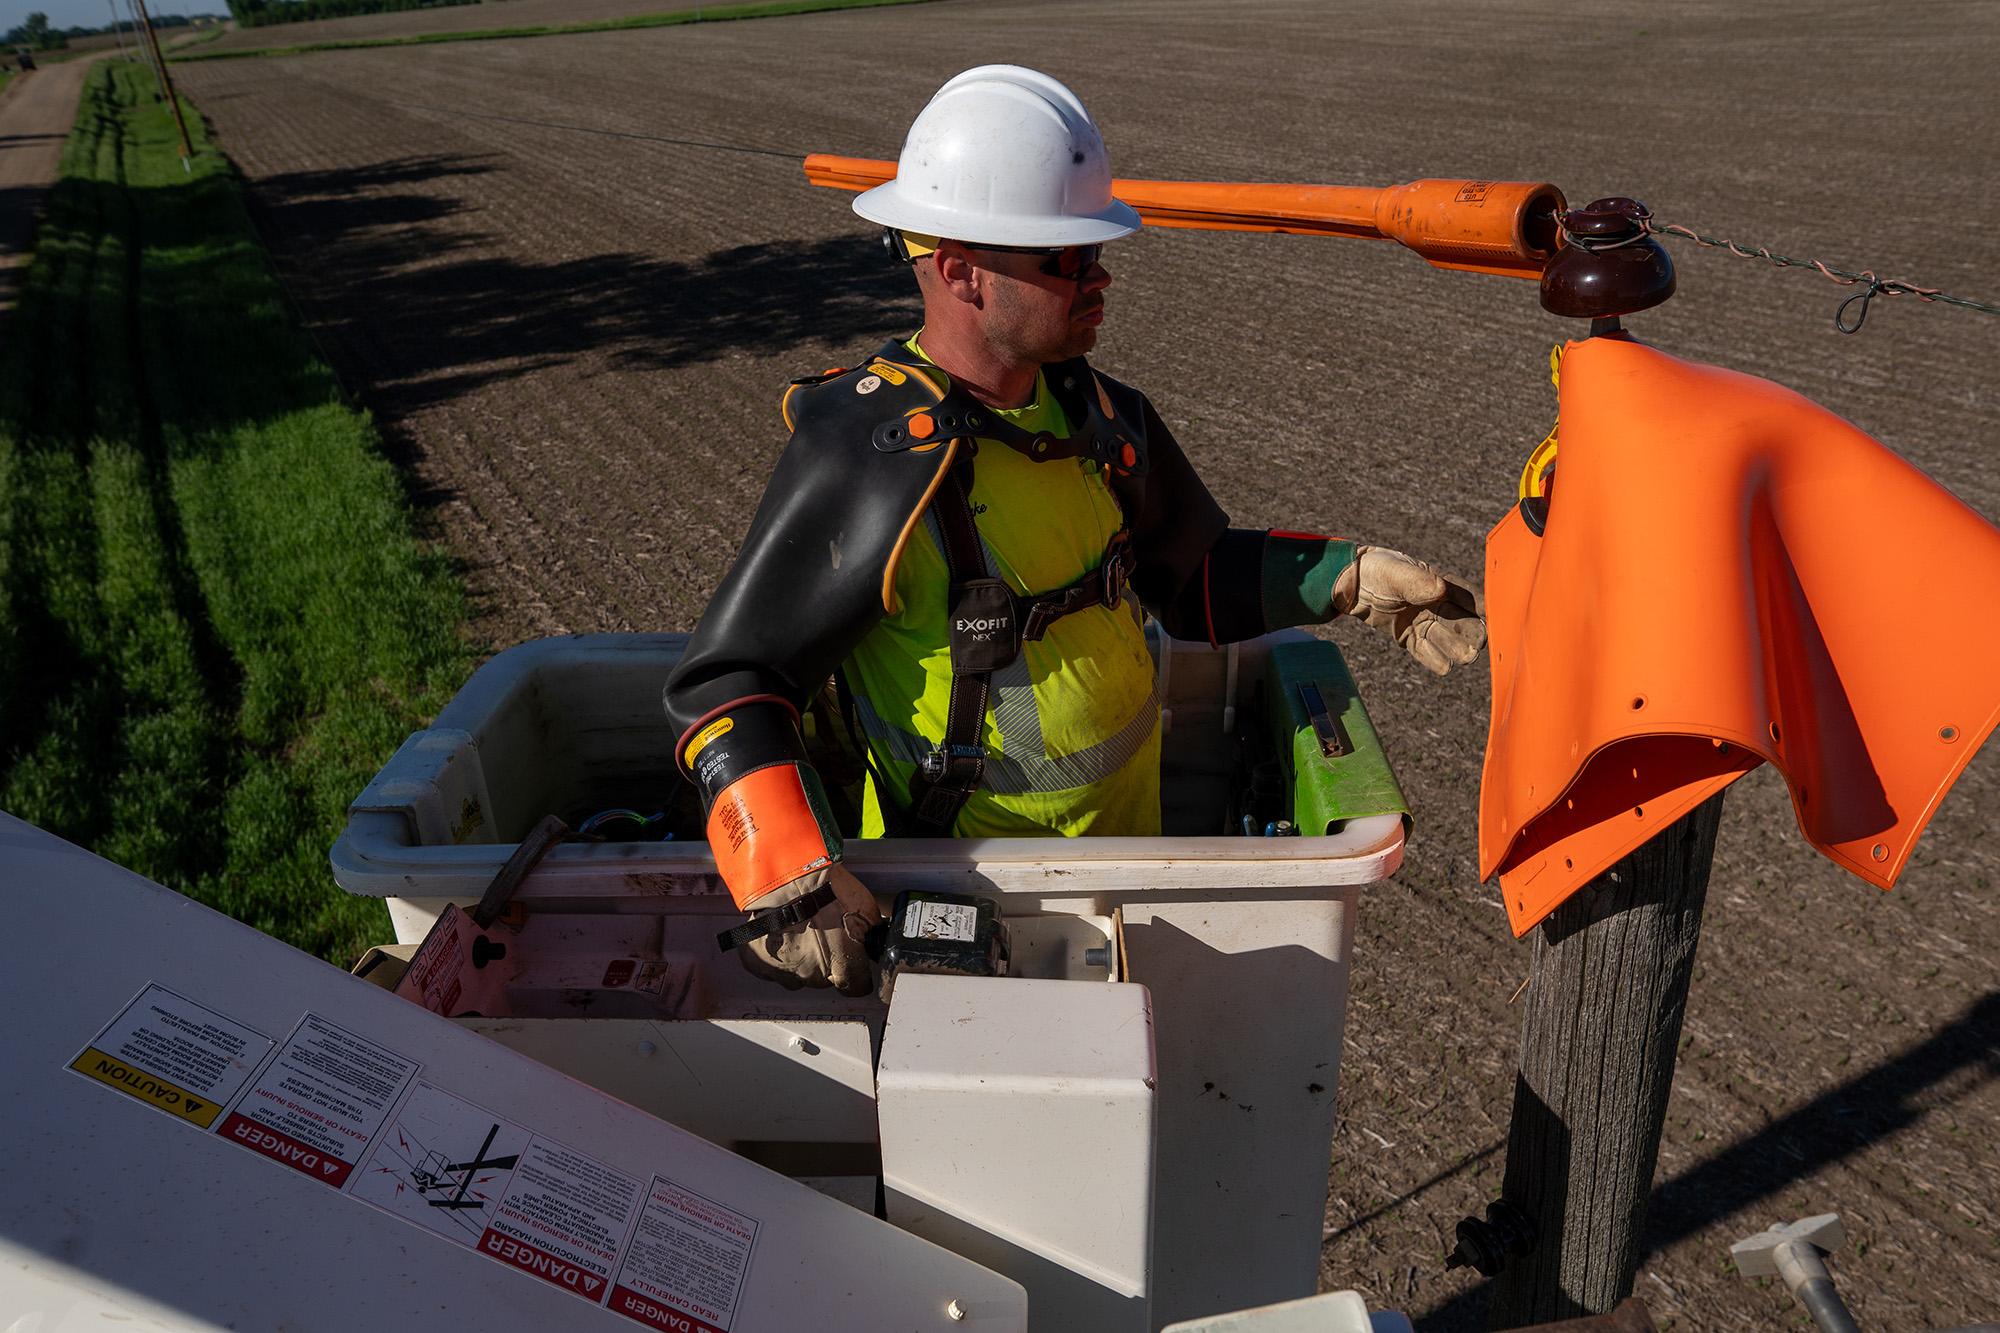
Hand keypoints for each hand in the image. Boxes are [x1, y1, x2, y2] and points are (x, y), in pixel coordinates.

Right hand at [737, 864, 882, 997]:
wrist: (789, 872)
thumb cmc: (826, 885)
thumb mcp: (865, 909)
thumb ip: (868, 934)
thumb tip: (871, 938)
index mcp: (843, 965)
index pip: (856, 987)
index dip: (857, 974)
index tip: (855, 964)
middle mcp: (813, 975)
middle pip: (824, 980)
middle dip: (827, 961)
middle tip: (824, 933)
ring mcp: (784, 970)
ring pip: (796, 977)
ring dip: (800, 960)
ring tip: (801, 931)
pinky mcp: (759, 962)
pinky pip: (769, 969)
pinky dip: (775, 956)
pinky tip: (782, 936)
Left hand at [1334, 546, 1484, 674]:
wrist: (1351, 584)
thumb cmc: (1377, 570)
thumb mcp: (1395, 572)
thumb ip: (1416, 581)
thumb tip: (1440, 590)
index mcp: (1445, 585)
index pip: (1474, 599)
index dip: (1485, 610)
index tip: (1490, 619)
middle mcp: (1442, 607)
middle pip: (1470, 627)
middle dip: (1475, 636)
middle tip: (1474, 644)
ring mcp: (1428, 625)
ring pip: (1453, 644)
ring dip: (1457, 650)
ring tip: (1458, 650)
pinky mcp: (1412, 640)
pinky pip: (1431, 656)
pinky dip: (1436, 660)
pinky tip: (1439, 661)